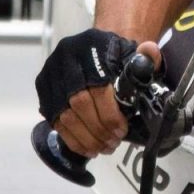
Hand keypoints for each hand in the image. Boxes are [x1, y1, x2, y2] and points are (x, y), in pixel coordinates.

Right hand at [34, 30, 160, 158]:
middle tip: (113, 143)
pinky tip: (88, 148)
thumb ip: (146, 56)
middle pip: (78, 103)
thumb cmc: (116, 53)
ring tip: (103, 148)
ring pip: (64, 115)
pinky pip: (55, 121)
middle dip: (97, 129)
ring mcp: (50, 74)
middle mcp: (65, 58)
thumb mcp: (134, 51)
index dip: (109, 113)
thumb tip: (150, 53)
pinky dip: (72, 139)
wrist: (95, 46)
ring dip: (85, 138)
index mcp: (90, 45)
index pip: (97, 86)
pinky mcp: (43, 90)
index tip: (122, 130)